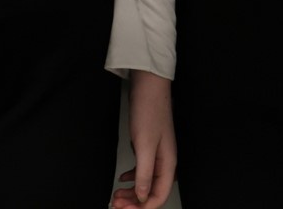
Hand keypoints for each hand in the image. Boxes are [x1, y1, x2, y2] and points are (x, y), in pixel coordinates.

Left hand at [111, 70, 174, 207]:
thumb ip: (144, 173)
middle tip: (115, 204)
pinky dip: (131, 176)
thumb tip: (142, 197)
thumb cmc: (149, 111)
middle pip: (151, 191)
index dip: (142, 207)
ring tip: (116, 194)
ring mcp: (156, 153)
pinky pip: (141, 169)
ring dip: (131, 191)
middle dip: (134, 201)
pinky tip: (122, 178)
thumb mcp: (145, 145)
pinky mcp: (148, 145)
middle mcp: (164, 161)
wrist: (148, 85)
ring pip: (145, 181)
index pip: (159, 196)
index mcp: (168, 163)